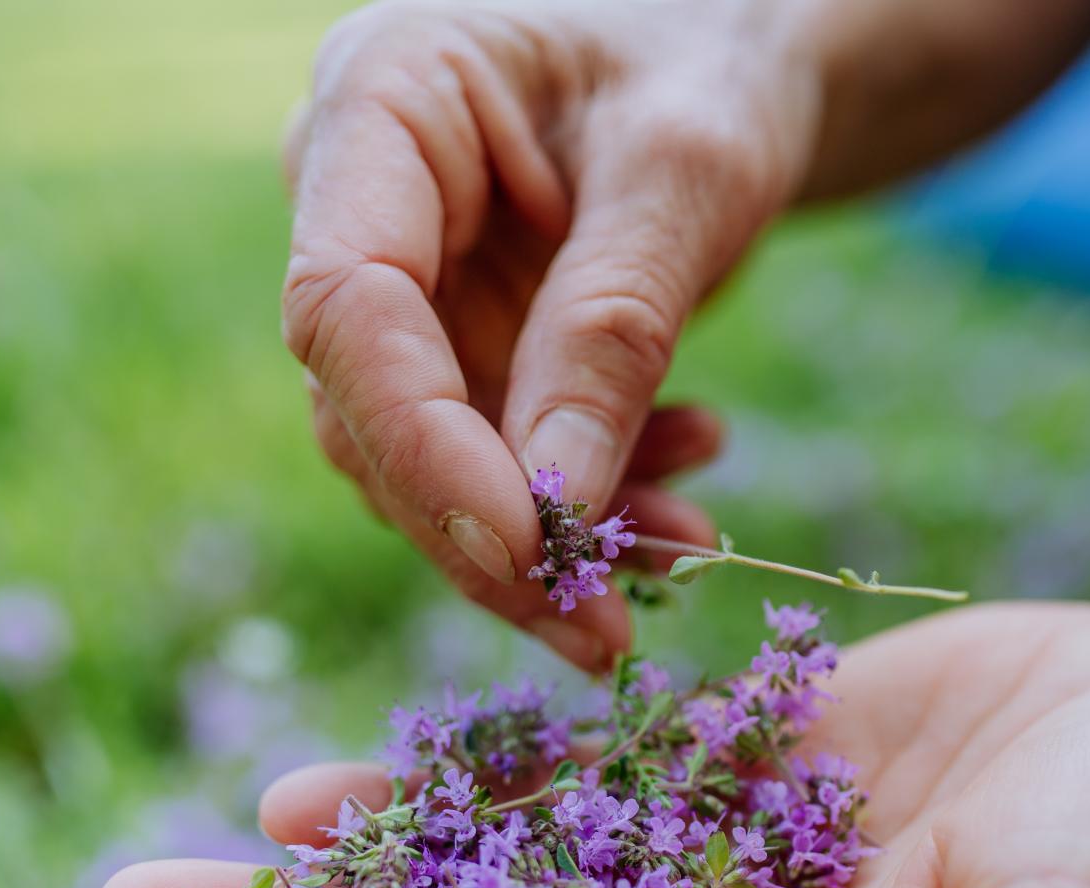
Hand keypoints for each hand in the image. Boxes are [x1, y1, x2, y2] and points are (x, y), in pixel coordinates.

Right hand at [283, 0, 818, 668]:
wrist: (744, 59)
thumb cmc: (715, 66)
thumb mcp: (688, 174)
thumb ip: (612, 328)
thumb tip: (552, 510)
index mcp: (382, 101)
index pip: (346, 305)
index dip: (421, 444)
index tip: (525, 549)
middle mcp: (360, 203)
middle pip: (372, 409)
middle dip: (492, 534)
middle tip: (604, 625)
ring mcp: (406, 288)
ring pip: (430, 464)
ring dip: (553, 539)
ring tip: (687, 547)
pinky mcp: (460, 352)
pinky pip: (498, 467)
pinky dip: (591, 505)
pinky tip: (687, 489)